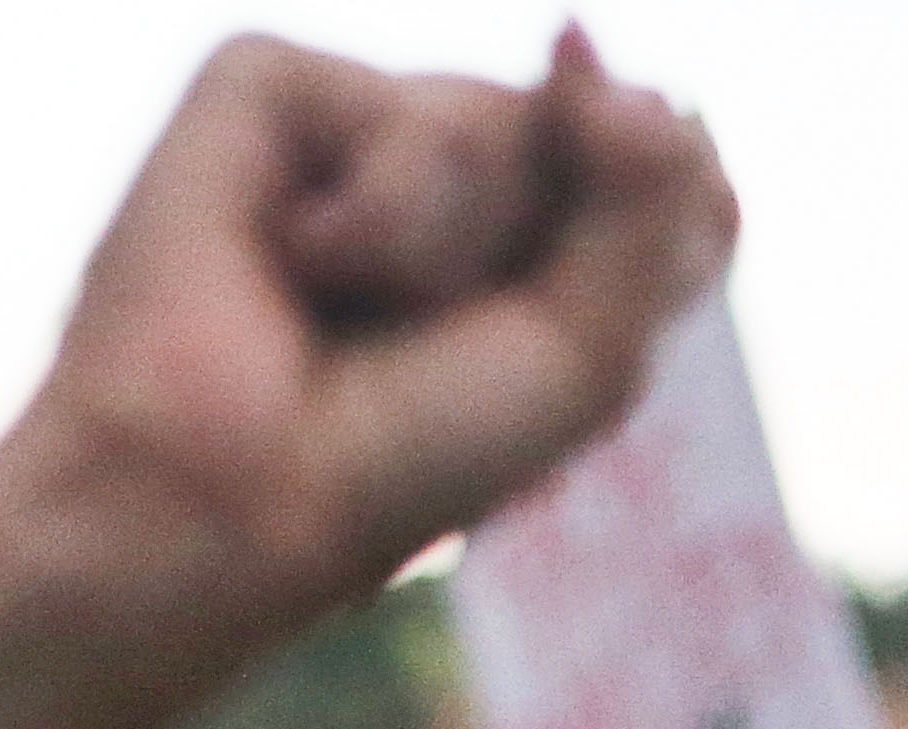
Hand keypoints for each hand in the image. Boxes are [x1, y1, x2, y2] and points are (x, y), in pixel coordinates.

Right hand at [11, 24, 732, 621]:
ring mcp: (358, 125)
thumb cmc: (395, 464)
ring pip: (503, 117)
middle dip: (538, 262)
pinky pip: (391, 107)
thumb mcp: (592, 353)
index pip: (679, 177)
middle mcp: (455, 172)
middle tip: (427, 354)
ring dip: (443, 254)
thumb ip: (654, 191)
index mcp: (534, 240)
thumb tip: (577, 36)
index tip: (538, 362)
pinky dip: (367, 216)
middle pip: (603, 136)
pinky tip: (286, 265)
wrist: (227, 503)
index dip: (644, 256)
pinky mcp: (264, 90)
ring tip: (340, 315)